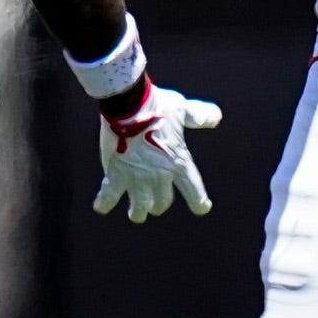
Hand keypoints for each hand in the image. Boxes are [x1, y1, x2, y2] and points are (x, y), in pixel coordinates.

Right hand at [91, 81, 220, 222]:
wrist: (129, 104)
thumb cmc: (157, 105)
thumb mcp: (182, 109)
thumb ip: (199, 116)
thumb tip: (216, 117)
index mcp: (179, 161)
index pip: (193, 188)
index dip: (199, 201)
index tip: (202, 207)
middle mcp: (160, 175)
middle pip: (162, 202)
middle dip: (159, 205)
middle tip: (155, 205)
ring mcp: (137, 177)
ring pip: (140, 207)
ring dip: (138, 212)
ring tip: (136, 214)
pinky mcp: (116, 174)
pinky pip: (109, 196)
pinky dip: (104, 203)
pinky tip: (102, 207)